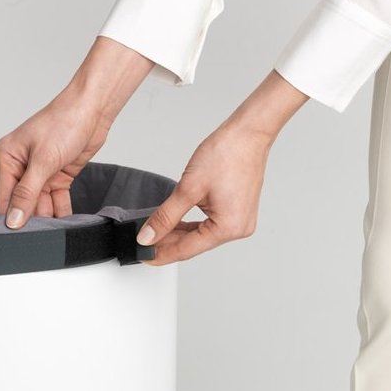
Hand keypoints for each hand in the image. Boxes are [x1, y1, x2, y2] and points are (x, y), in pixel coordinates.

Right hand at [0, 37, 153, 226]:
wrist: (93, 110)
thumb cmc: (64, 122)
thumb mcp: (43, 160)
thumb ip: (27, 193)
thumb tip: (12, 219)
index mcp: (8, 158)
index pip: (6, 196)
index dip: (11, 218)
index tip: (17, 240)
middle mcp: (21, 166)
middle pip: (23, 203)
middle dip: (32, 219)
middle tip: (39, 241)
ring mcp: (40, 172)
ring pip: (41, 203)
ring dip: (48, 217)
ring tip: (54, 235)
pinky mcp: (58, 175)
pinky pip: (56, 200)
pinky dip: (60, 211)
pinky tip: (65, 225)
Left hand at [136, 70, 307, 263]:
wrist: (247, 133)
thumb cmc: (227, 154)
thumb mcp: (188, 188)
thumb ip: (165, 216)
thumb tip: (148, 236)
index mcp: (229, 228)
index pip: (187, 250)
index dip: (161, 255)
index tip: (143, 256)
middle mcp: (238, 229)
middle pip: (194, 245)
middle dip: (168, 244)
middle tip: (143, 243)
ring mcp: (240, 221)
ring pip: (201, 235)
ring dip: (178, 234)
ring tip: (154, 233)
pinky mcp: (238, 211)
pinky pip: (210, 225)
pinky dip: (191, 225)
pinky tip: (174, 223)